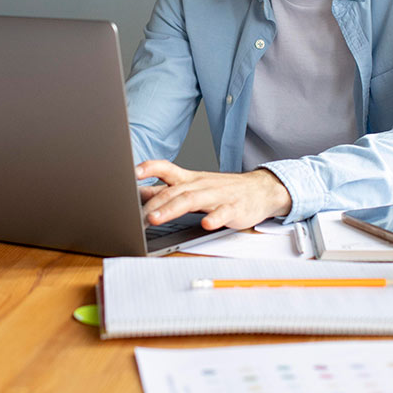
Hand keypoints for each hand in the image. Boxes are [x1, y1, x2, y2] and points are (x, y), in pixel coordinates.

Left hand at [136, 159, 291, 230]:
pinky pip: (223, 212)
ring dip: (172, 209)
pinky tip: (205, 224)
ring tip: (155, 219)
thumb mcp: (193, 187)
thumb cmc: (221, 190)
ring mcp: (217, 195)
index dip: (150, 168)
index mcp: (189, 179)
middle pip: (174, 190)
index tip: (133, 172)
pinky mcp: (234, 208)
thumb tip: (138, 195)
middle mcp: (201, 185)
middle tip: (137, 214)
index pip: (166, 168)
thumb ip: (167, 191)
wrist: (259, 190)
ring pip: (192, 200)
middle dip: (154, 202)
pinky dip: (214, 218)